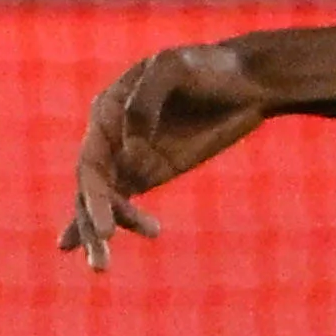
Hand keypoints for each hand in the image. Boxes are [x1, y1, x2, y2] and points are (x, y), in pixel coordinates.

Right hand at [64, 43, 270, 271]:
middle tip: (102, 259)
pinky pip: (124, 200)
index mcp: (107, 110)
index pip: (92, 161)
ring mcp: (131, 156)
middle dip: (92, 223)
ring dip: (97, 233)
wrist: (247, 81)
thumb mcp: (175, 67)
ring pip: (105, 200)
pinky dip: (109, 222)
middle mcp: (112, 137)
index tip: (110, 227)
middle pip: (91, 187)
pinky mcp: (153, 171)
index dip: (95, 196)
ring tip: (100, 268)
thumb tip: (128, 144)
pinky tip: (89, 248)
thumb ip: (146, 99)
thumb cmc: (209, 67)